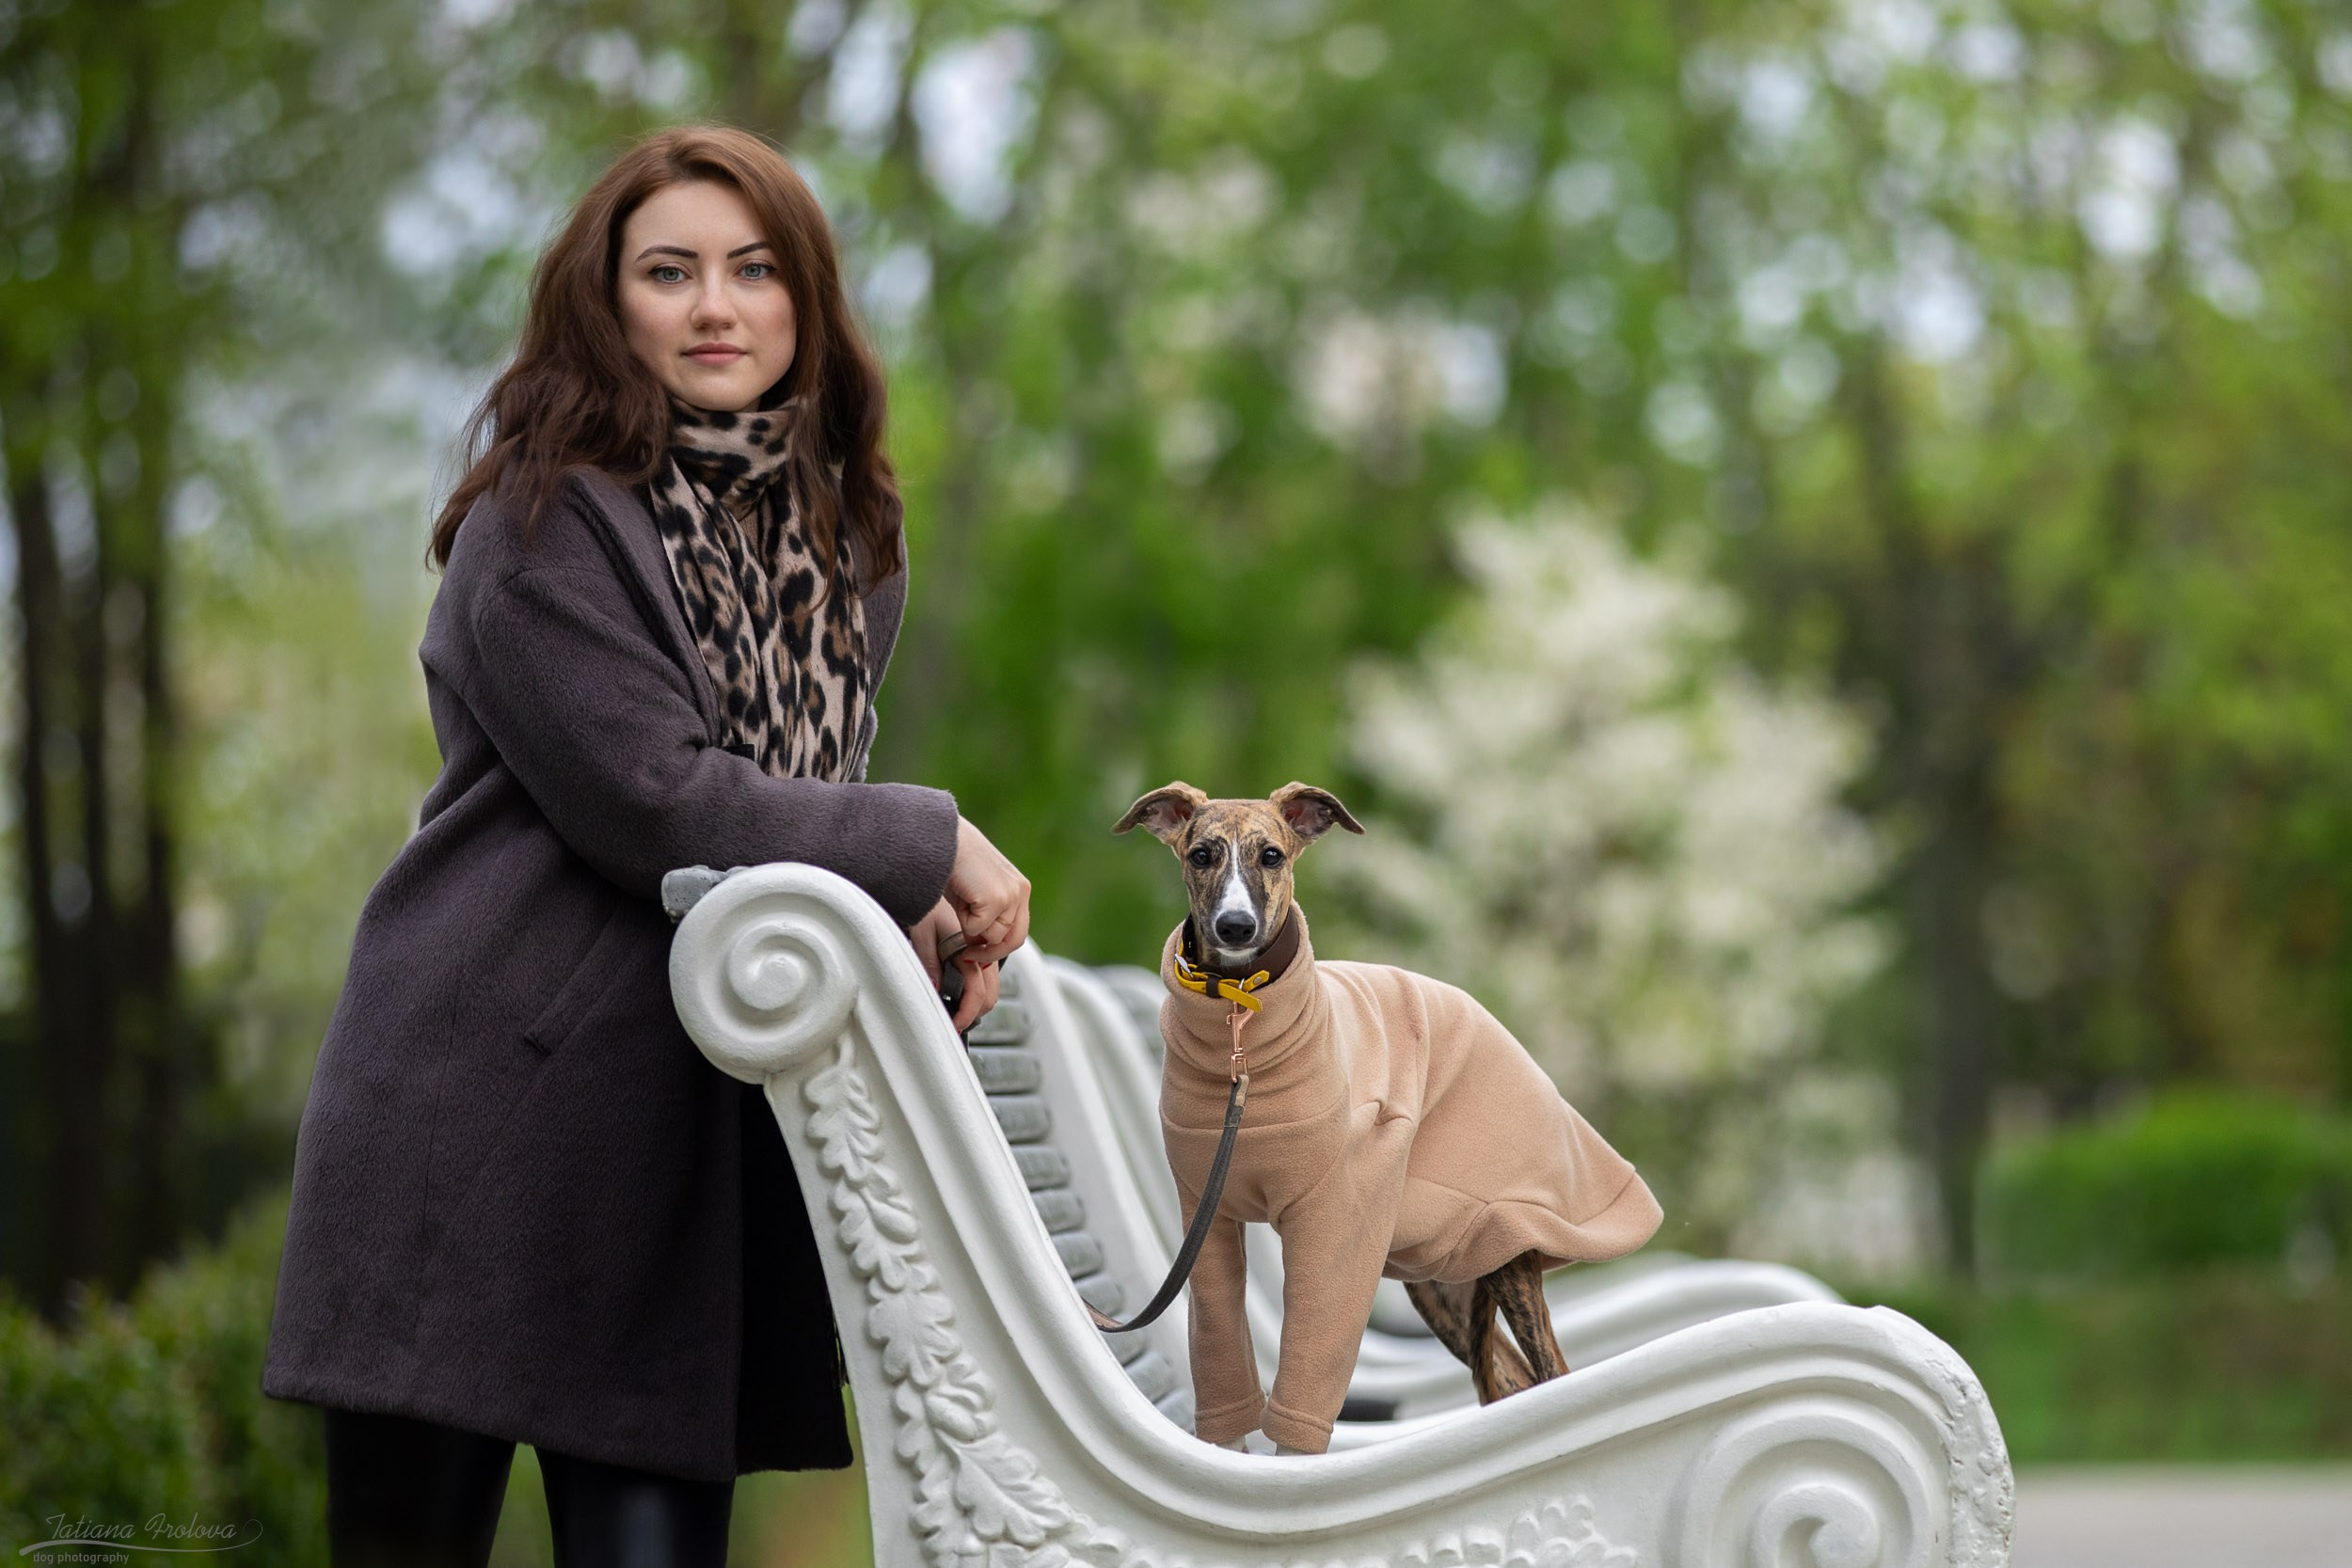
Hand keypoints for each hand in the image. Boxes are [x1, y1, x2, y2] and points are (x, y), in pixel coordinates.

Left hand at [905, 897, 998, 1034]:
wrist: (943, 869)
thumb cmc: (927, 896)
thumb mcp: (921, 931)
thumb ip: (930, 962)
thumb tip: (937, 991)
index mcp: (969, 946)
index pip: (977, 992)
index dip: (967, 1014)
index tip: (955, 1025)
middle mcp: (986, 945)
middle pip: (992, 991)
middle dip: (975, 1010)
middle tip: (955, 1019)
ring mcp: (990, 940)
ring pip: (994, 981)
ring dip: (978, 996)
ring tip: (956, 1004)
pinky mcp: (988, 935)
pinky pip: (991, 966)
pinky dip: (981, 980)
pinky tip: (962, 981)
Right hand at [944, 816, 1031, 967]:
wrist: (942, 839)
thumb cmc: (952, 862)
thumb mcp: (975, 895)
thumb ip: (984, 918)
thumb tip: (979, 947)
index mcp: (1018, 887)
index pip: (1018, 930)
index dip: (998, 947)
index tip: (977, 953)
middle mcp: (1020, 890)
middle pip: (1015, 939)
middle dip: (990, 953)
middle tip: (969, 955)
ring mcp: (1011, 895)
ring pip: (993, 936)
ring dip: (972, 929)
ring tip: (961, 903)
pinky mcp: (997, 898)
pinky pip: (977, 929)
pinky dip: (963, 921)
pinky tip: (959, 898)